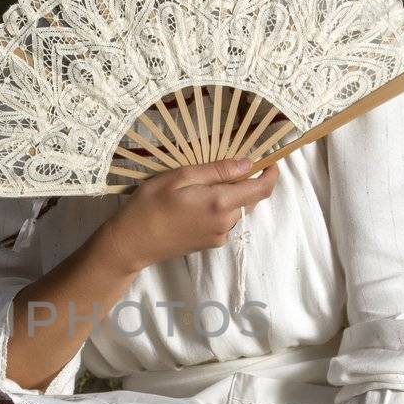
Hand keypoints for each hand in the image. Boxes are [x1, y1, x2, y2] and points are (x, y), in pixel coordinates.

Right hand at [101, 155, 279, 275]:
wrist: (131, 243)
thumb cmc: (150, 205)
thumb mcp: (180, 177)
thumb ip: (217, 171)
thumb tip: (248, 164)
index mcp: (221, 203)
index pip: (262, 188)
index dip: (271, 173)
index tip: (270, 160)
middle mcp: (226, 222)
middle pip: (250, 198)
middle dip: (244, 181)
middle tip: (221, 167)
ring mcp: (219, 236)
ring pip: (237, 209)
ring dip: (229, 195)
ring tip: (199, 186)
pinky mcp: (211, 244)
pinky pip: (225, 220)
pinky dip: (219, 208)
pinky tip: (194, 203)